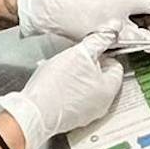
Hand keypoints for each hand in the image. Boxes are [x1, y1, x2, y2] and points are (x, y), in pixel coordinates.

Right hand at [0, 31, 123, 148]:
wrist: (33, 112)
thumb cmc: (57, 84)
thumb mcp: (80, 53)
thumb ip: (100, 40)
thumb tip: (114, 28)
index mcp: (109, 90)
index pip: (116, 66)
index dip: (102, 54)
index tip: (88, 51)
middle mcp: (102, 105)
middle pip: (102, 78)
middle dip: (89, 66)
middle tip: (74, 60)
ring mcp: (87, 115)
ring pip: (88, 88)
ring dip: (78, 78)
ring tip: (62, 72)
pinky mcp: (72, 120)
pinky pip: (75, 100)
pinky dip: (68, 91)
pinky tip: (55, 86)